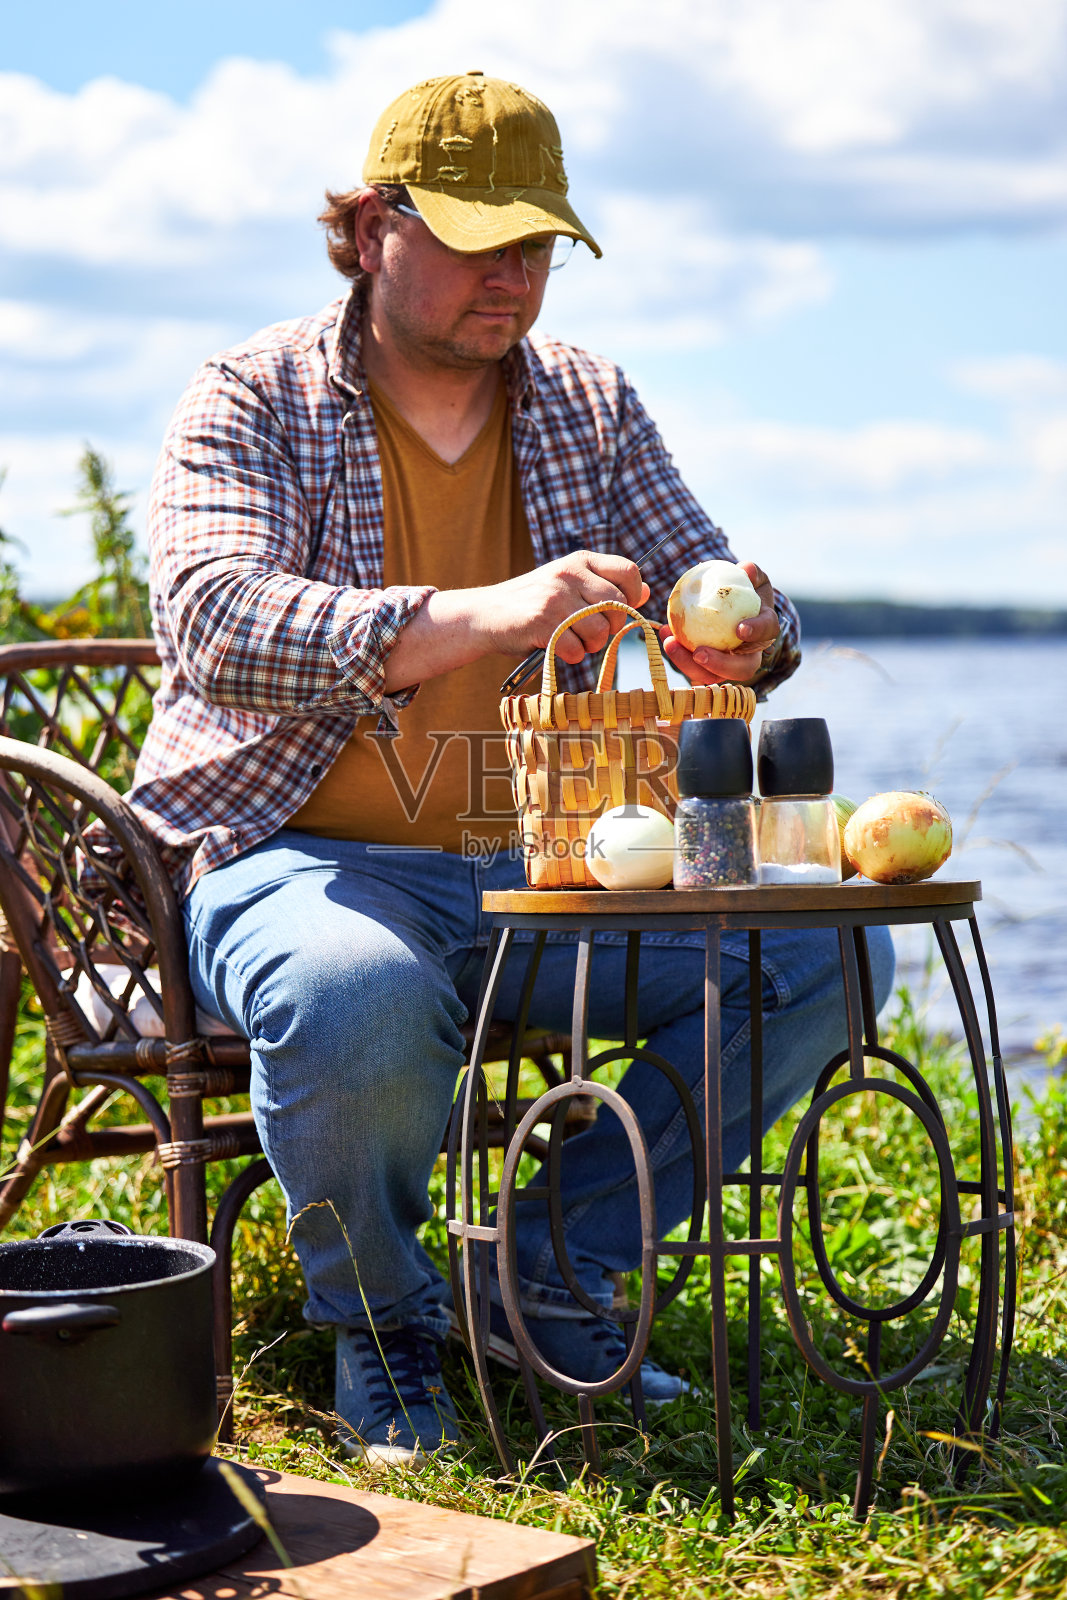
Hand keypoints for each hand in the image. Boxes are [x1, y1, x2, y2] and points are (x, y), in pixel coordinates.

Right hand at [383, 550, 648, 691]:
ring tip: (571, 641)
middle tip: (589, 633)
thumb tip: (644, 593)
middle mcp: (570, 573)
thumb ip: (604, 588)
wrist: (485, 614)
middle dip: (609, 629)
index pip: (629, 573)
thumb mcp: (569, 586)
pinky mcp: (542, 621)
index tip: (615, 611)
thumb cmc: (533, 604)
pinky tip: (555, 648)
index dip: (631, 597)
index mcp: (581, 560)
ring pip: (600, 631)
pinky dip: (568, 656)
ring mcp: (556, 596)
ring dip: (590, 646)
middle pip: (618, 607)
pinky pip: (575, 648)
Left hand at [659, 560, 777, 685]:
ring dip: (688, 664)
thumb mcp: (752, 578)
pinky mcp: (708, 669)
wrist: (731, 608)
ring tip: (671, 643)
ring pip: (712, 676)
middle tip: (699, 653)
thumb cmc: (745, 591)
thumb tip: (745, 569)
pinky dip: (677, 654)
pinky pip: (692, 668)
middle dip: (720, 665)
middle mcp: (750, 655)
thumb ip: (751, 571)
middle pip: (742, 670)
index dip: (756, 632)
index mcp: (764, 630)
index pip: (767, 633)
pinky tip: (664, 635)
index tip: (740, 628)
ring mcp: (728, 666)